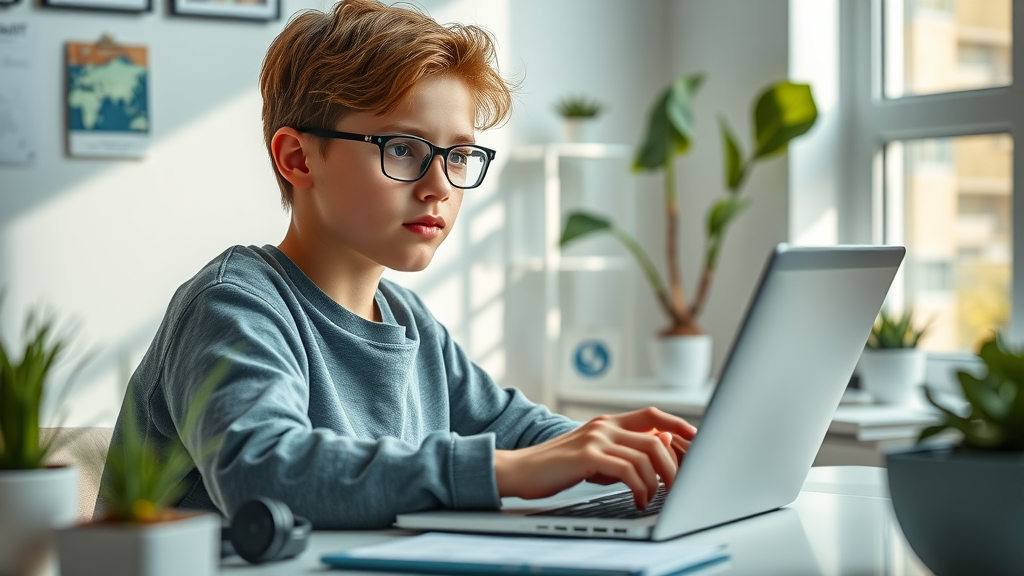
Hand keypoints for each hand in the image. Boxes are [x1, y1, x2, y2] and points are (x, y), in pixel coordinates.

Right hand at [494, 407, 696, 508]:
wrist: (520, 470)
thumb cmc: (557, 466)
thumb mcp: (594, 454)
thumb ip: (621, 450)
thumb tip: (658, 449)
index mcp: (608, 422)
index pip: (653, 415)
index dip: (679, 425)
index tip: (696, 441)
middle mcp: (605, 425)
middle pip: (657, 438)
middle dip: (674, 466)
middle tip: (676, 487)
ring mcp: (596, 438)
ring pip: (647, 454)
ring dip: (658, 481)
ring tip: (652, 497)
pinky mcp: (588, 456)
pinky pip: (628, 470)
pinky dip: (640, 487)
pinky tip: (638, 499)